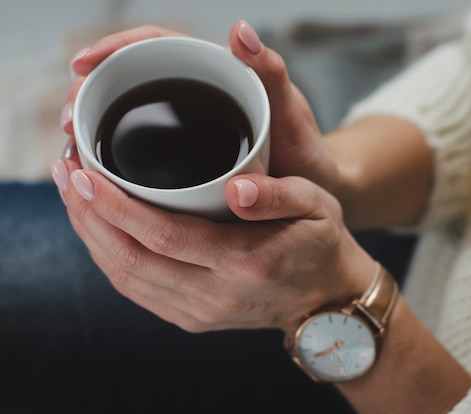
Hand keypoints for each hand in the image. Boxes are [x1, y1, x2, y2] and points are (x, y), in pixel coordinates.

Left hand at [51, 146, 375, 333]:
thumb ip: (279, 195)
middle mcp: (216, 294)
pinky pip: (137, 291)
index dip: (118, 206)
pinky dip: (109, 260)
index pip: (165, 235)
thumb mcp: (317, 207)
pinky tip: (98, 231)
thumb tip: (236, 188)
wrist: (326, 298)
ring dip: (92, 237)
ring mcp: (200, 312)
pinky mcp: (192, 319)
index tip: (86, 173)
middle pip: (133, 259)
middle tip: (66, 173)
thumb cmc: (320, 244)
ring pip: (127, 278)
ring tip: (73, 197)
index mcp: (245, 262)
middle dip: (91, 216)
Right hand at [61, 22, 338, 190]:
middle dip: (93, 93)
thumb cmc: (305, 148)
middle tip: (71, 123)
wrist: (313, 189)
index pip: (155, 46)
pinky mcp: (186, 160)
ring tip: (74, 150)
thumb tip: (242, 30)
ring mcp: (188, 127)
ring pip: (131, 115)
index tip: (82, 65)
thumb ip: (270, 74)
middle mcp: (196, 96)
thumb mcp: (289, 112)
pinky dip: (117, 157)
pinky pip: (143, 148)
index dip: (114, 50)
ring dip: (97, 127)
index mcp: (215, 73)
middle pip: (131, 80)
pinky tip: (98, 175)